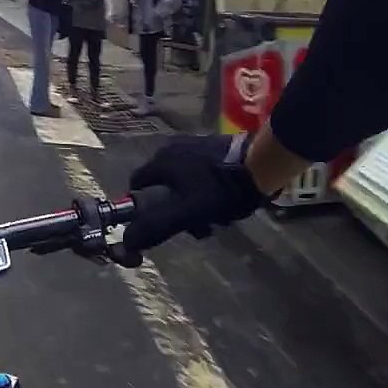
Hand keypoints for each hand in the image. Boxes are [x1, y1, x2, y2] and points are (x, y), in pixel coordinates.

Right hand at [119, 134, 270, 265]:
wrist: (261, 163)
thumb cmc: (220, 188)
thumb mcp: (187, 213)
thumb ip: (156, 226)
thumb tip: (126, 242)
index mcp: (161, 161)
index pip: (137, 185)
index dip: (143, 207)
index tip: (158, 224)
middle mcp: (172, 148)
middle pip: (162, 185)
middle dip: (174, 209)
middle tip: (195, 228)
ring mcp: (194, 144)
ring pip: (182, 181)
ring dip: (192, 201)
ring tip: (214, 218)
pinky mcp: (213, 146)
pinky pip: (199, 172)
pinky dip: (204, 189)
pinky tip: (222, 201)